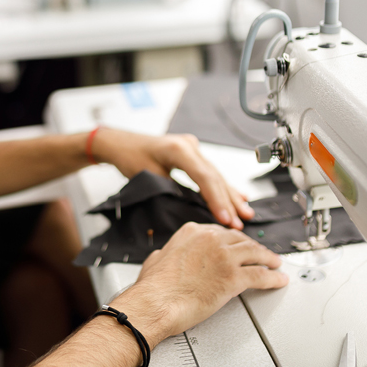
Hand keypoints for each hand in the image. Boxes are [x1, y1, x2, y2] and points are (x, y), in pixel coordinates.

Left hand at [90, 128, 252, 227]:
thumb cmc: (129, 157)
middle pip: (214, 177)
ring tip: (245, 213)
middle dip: (228, 201)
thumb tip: (192, 210)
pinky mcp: (192, 154)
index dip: (217, 199)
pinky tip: (239, 197)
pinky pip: (211, 173)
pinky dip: (222, 188)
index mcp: (178, 149)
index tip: (225, 219)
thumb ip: (172, 190)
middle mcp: (189, 145)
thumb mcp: (149, 177)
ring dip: (230, 196)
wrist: (120, 144)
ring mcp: (192, 148)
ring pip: (216, 175)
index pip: (204, 177)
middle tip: (240, 221)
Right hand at [112, 223, 287, 345]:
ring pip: (255, 253)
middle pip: (241, 240)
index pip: (220, 232)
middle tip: (261, 254)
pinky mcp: (234, 277)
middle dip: (253, 248)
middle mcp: (210, 239)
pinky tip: (278, 279)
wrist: (155, 303)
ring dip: (268, 259)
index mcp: (192, 232)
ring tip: (275, 264)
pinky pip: (260, 275)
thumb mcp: (156, 259)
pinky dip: (273, 277)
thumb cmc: (153, 288)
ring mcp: (224, 257)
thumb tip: (167, 254)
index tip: (239, 245)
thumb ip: (168, 253)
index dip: (234, 240)